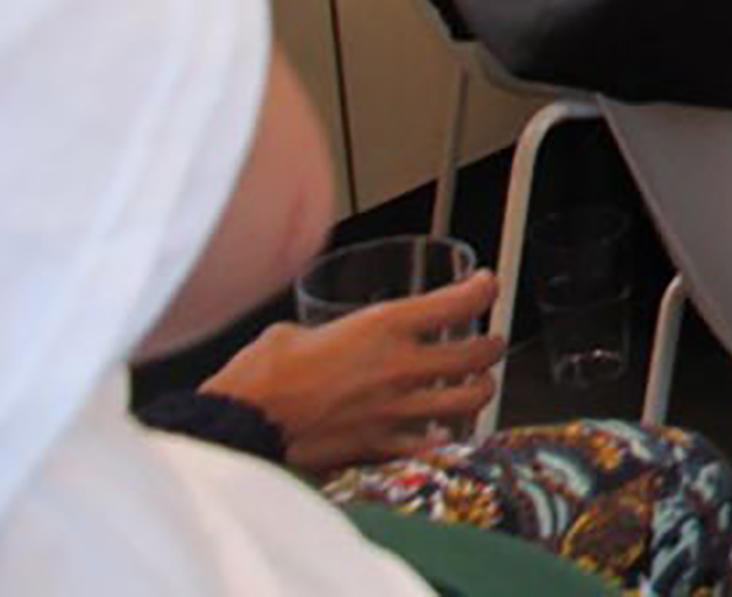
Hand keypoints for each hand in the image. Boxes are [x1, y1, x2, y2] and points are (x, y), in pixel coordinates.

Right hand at [208, 277, 505, 473]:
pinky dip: (443, 437)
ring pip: (469, 401)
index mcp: (383, 326)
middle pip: (479, 354)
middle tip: (489, 342)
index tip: (485, 286)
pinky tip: (441, 432)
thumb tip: (328, 339)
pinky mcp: (380, 446)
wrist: (239, 426)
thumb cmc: (258, 376)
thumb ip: (330, 333)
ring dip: (480, 391)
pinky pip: (431, 443)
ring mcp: (396, 409)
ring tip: (477, 386)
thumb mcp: (297, 331)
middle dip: (492, 345)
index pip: (460, 302)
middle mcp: (401, 366)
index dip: (483, 289)